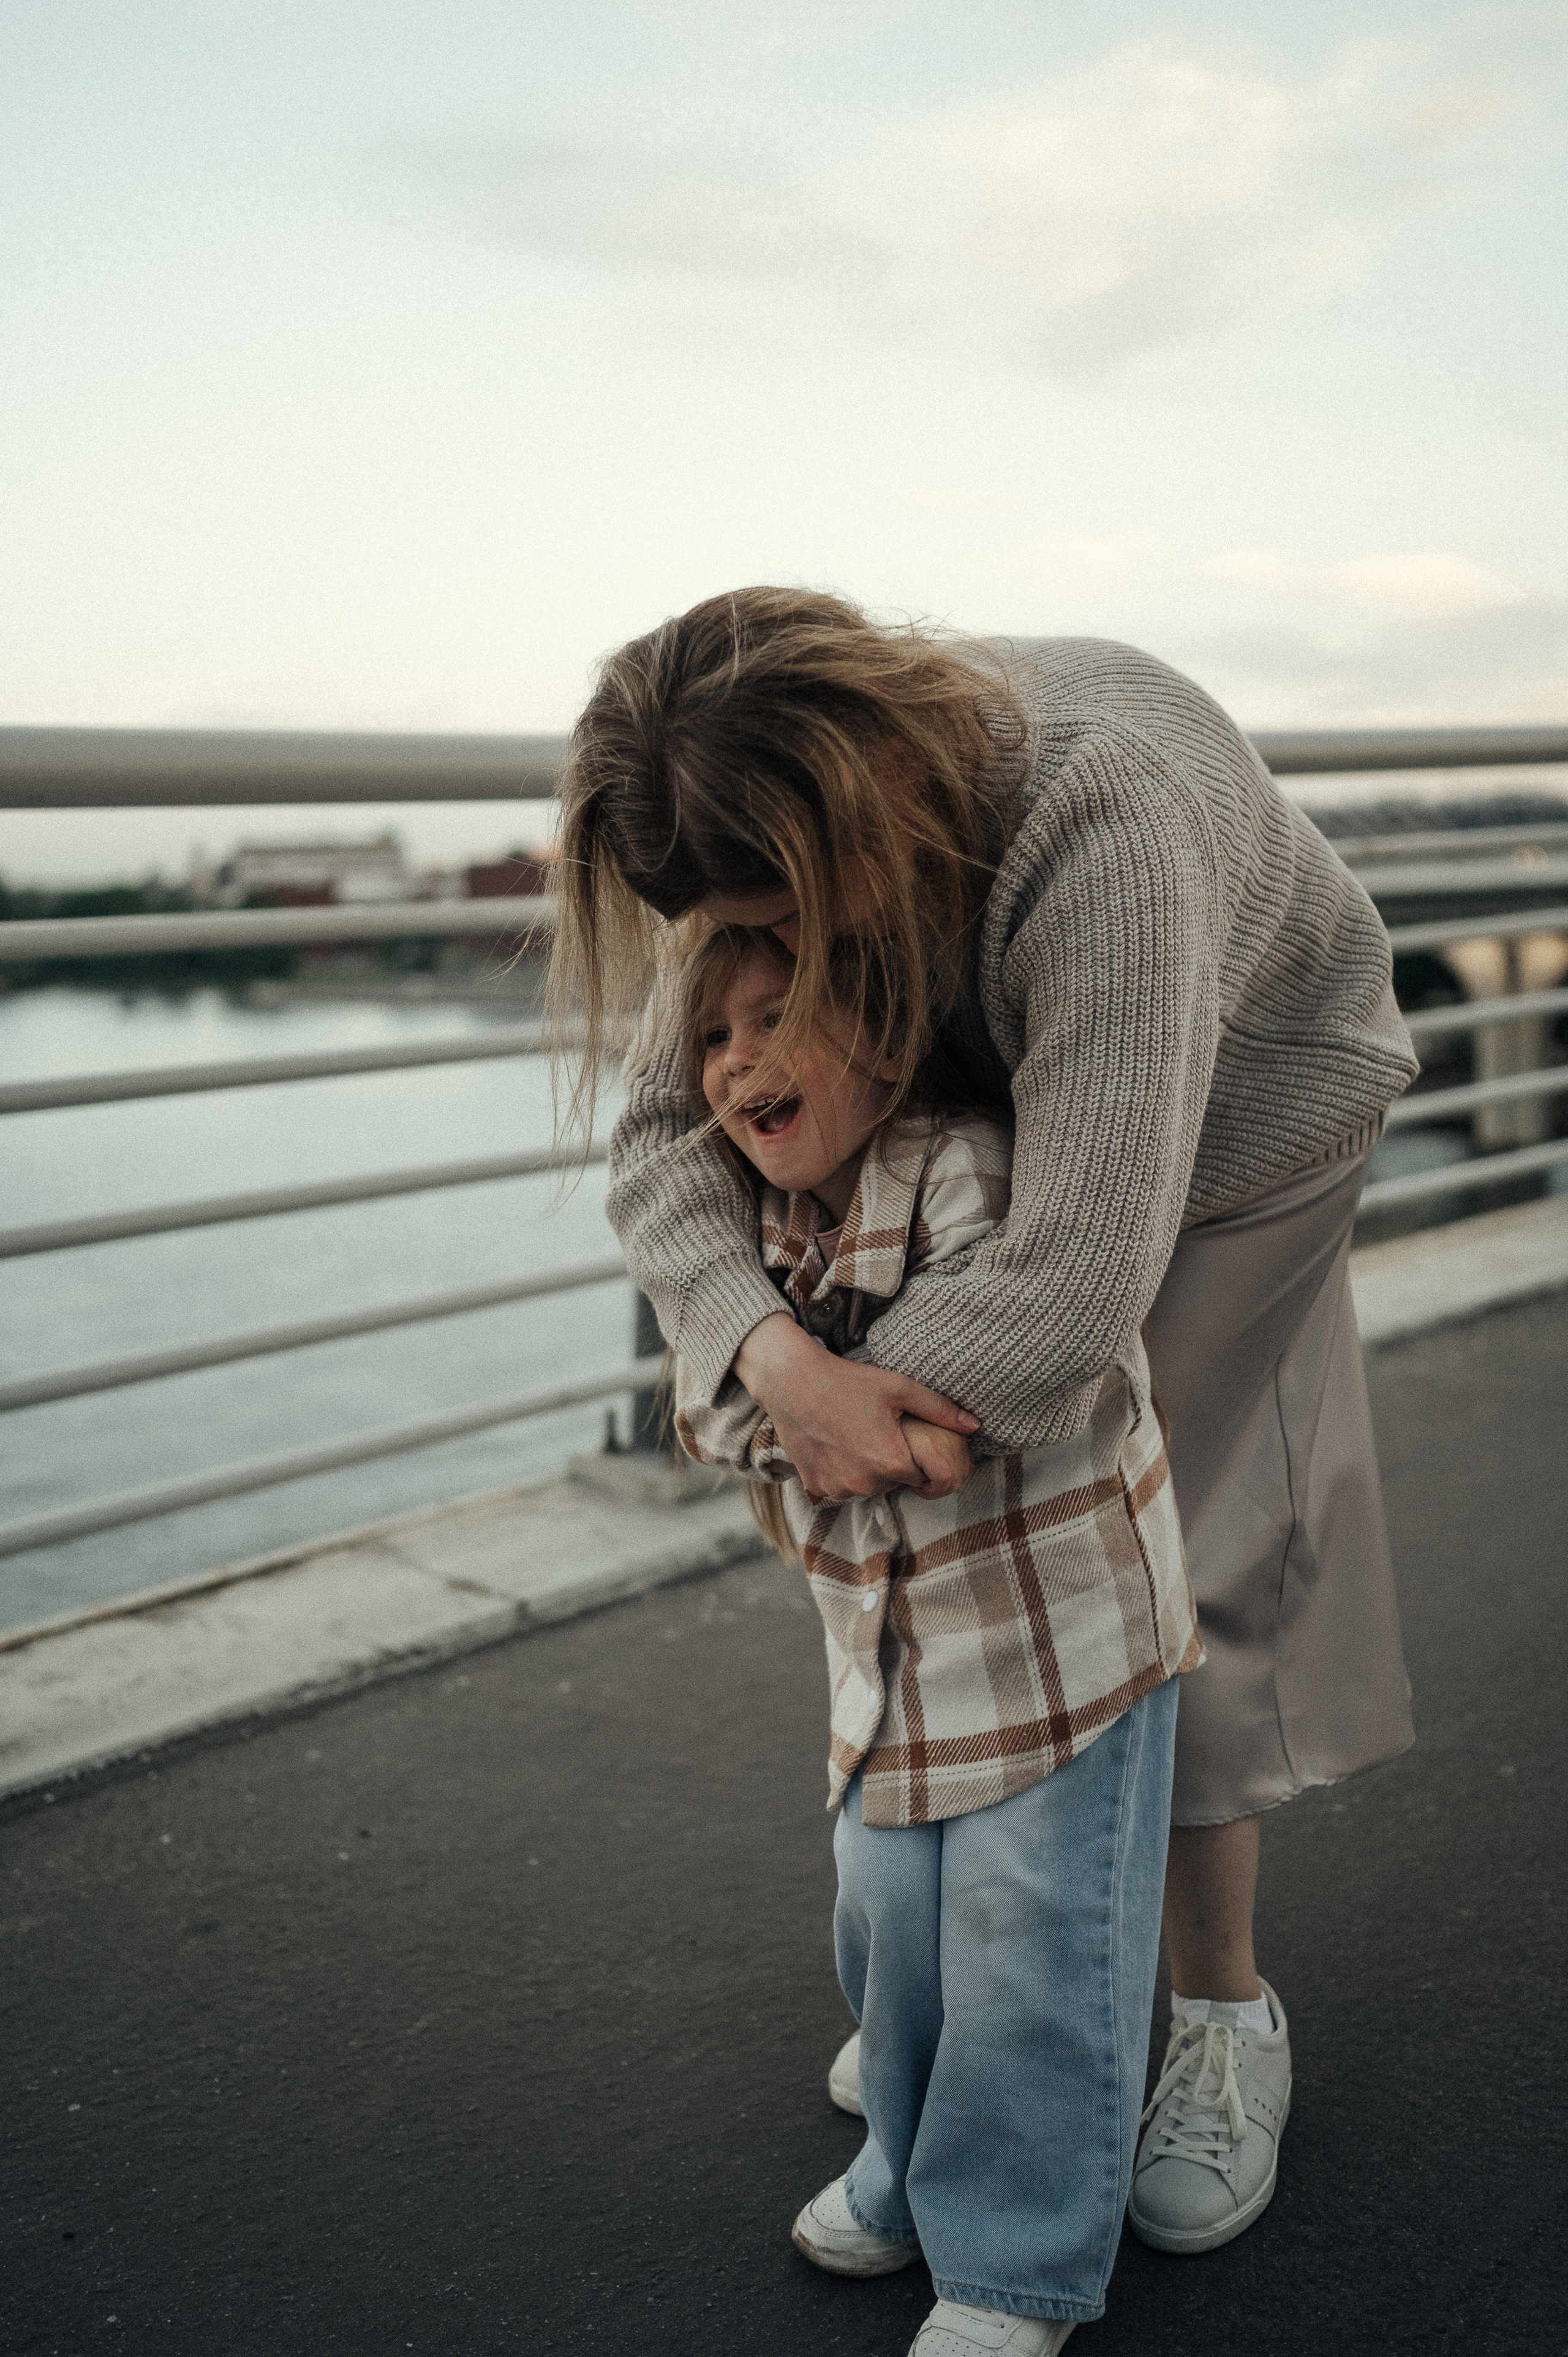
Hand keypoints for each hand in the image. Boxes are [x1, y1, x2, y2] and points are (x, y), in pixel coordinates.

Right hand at [734, 1314, 977, 1501]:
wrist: (791, 1381)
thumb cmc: (847, 1381)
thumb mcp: (898, 1387)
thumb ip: (939, 1409)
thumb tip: (974, 1426)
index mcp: (891, 1461)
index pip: (921, 1476)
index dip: (916, 1456)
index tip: (905, 1439)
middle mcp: (865, 1483)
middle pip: (894, 1482)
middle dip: (891, 1462)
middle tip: (875, 1430)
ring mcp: (838, 1488)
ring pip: (867, 1487)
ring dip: (867, 1470)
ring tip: (854, 1435)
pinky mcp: (816, 1487)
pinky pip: (841, 1488)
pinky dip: (842, 1473)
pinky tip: (835, 1445)